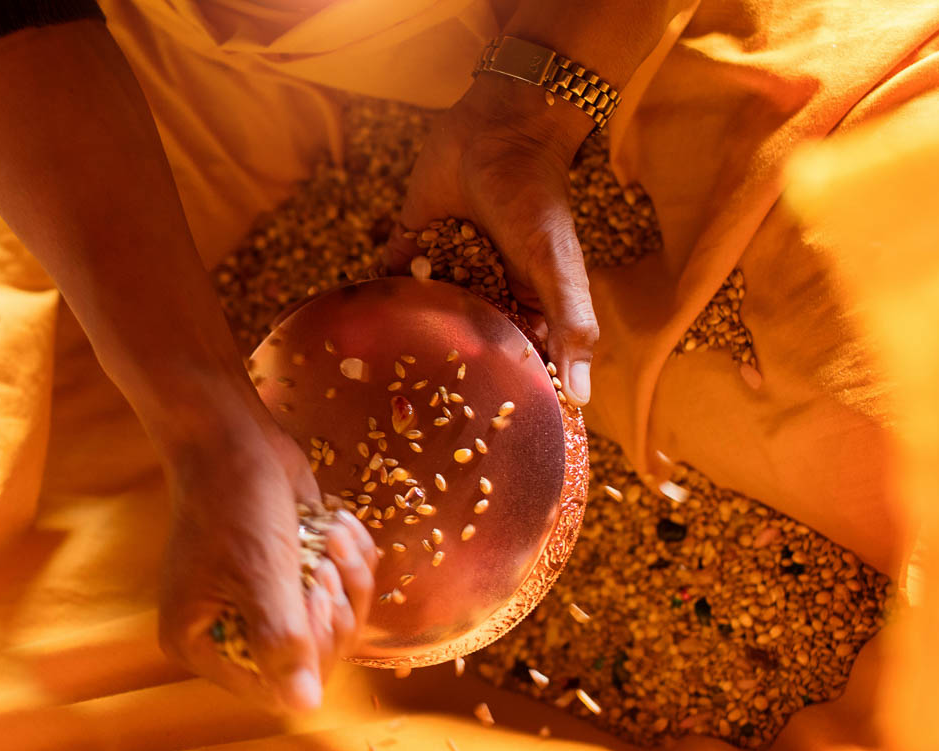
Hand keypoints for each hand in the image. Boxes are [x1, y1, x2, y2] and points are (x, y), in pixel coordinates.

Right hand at [157, 413, 378, 711]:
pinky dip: (353, 557)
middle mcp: (231, 629)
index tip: (314, 598)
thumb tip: (304, 708)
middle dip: (335, 607)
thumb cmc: (234, 502)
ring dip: (350, 576)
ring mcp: (266, 602)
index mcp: (202, 642)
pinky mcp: (297, 573)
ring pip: (339, 622)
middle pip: (314, 659)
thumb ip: (281, 641)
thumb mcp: (260, 574)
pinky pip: (346, 588)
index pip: (274, 688)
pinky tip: (338, 524)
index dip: (310, 651)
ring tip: (334, 534)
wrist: (235, 435)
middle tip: (326, 565)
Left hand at [385, 75, 598, 405]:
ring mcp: (446, 270)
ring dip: (405, 339)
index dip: (502, 390)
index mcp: (523, 306)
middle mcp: (484, 294)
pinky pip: (391, 280)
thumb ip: (571, 329)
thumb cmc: (537, 199)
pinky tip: (357, 328)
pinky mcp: (412, 244)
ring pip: (422, 316)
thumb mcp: (557, 269)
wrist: (498, 128)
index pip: (512, 359)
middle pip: (461, 344)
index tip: (487, 433)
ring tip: (380, 383)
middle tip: (421, 422)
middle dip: (443, 372)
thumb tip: (581, 400)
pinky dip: (379, 296)